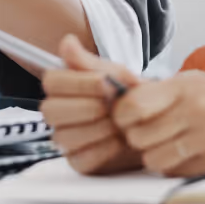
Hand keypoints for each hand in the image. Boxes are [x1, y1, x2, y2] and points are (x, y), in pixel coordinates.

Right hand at [40, 34, 143, 174]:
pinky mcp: (78, 162)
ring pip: (65, 136)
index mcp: (62, 86)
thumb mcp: (115, 74)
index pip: (52, 82)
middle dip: (87, 107)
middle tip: (113, 105)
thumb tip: (67, 41)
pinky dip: (103, 150)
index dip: (78, 83)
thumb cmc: (128, 93)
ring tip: (120, 122)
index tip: (106, 82)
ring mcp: (65, 139)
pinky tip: (119, 141)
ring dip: (97, 128)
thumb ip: (89, 62)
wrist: (152, 120)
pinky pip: (81, 159)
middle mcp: (57, 113)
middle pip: (52, 111)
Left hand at [112, 70, 204, 177]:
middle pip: (137, 137)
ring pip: (153, 160)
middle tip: (148, 131)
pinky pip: (173, 172)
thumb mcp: (188, 81)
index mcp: (184, 87)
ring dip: (154, 154)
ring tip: (166, 142)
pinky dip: (174, 166)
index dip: (122, 114)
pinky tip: (185, 152)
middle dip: (137, 137)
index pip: (132, 105)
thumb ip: (154, 87)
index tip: (126, 116)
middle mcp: (195, 111)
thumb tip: (115, 90)